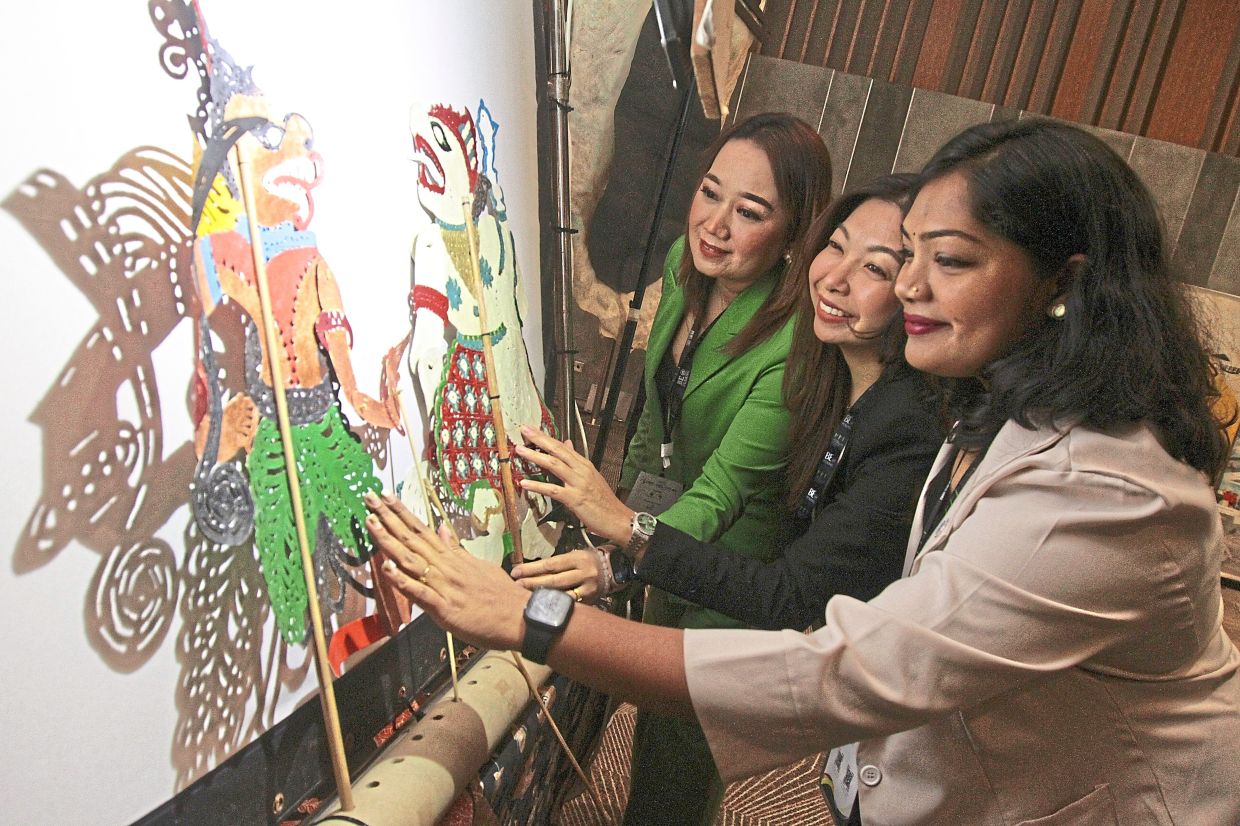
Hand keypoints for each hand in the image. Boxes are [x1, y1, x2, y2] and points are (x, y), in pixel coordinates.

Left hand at [364, 491, 526, 650]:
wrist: (521, 617)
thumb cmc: (502, 594)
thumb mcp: (479, 565)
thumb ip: (456, 549)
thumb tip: (441, 528)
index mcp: (452, 558)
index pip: (422, 530)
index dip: (402, 513)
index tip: (386, 496)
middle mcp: (446, 567)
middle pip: (412, 539)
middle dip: (388, 518)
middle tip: (369, 498)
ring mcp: (445, 586)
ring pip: (411, 560)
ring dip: (389, 541)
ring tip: (371, 522)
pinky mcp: (445, 608)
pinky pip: (420, 593)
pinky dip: (403, 580)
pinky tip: (387, 568)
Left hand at [512, 549, 605, 601]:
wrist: (614, 568)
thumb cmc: (588, 560)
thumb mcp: (575, 555)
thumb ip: (557, 564)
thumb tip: (531, 572)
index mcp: (577, 558)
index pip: (550, 564)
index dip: (532, 569)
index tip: (515, 572)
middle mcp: (583, 572)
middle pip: (554, 580)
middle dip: (533, 583)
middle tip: (516, 586)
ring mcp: (588, 588)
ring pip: (562, 595)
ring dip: (542, 597)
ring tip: (525, 598)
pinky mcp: (591, 600)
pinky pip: (571, 604)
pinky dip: (556, 606)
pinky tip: (543, 608)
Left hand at [516, 426, 633, 544]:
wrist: (618, 519)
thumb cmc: (605, 502)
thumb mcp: (592, 477)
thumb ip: (577, 461)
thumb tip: (568, 445)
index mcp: (584, 465)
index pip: (562, 446)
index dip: (546, 437)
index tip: (532, 430)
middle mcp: (581, 471)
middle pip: (558, 450)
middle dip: (540, 439)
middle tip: (524, 430)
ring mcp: (578, 484)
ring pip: (554, 465)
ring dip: (536, 457)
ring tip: (521, 451)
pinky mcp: (575, 499)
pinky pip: (553, 490)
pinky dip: (538, 486)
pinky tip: (525, 483)